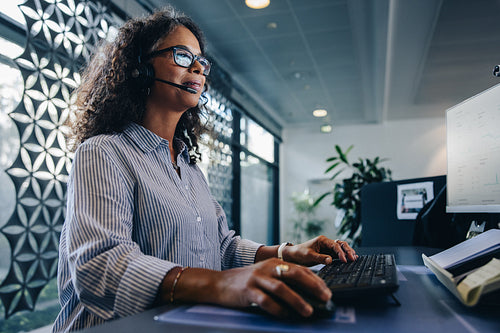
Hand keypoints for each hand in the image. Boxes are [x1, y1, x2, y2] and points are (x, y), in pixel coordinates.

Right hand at [212, 258, 331, 317]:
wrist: (219, 283)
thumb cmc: (247, 282)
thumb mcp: (266, 275)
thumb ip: (283, 280)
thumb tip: (308, 293)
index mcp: (275, 263)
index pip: (301, 269)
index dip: (316, 280)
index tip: (328, 292)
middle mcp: (268, 268)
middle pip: (295, 274)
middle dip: (313, 286)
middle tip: (325, 298)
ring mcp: (257, 279)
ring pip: (281, 288)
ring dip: (297, 300)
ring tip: (308, 311)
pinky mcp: (247, 291)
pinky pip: (265, 301)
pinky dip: (277, 310)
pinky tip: (285, 317)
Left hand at [283, 235, 357, 265]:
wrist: (293, 255)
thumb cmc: (299, 253)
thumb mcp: (309, 256)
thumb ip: (320, 258)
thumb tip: (331, 260)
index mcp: (322, 240)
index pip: (334, 245)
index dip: (341, 252)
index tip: (344, 260)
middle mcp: (326, 243)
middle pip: (341, 244)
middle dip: (348, 250)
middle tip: (353, 258)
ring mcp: (328, 248)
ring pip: (341, 248)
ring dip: (348, 252)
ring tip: (354, 258)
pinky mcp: (327, 254)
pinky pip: (338, 254)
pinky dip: (344, 256)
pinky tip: (350, 259)